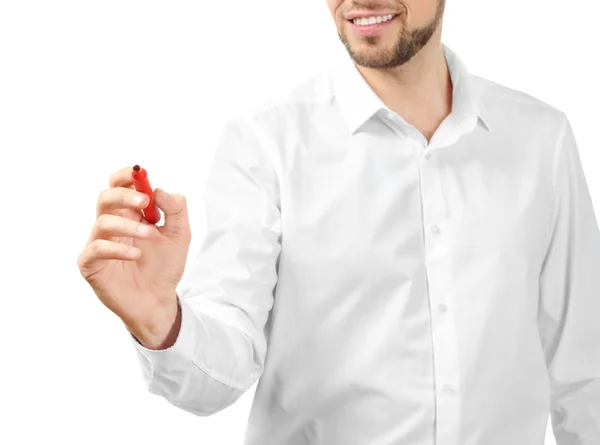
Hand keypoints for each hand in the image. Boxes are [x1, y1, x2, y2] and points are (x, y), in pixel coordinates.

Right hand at [77, 166, 191, 346]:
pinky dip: (116, 248)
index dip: (125, 176)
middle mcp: (111, 226)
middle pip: (105, 198)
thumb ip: (176, 210)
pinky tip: (136, 255)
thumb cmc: (165, 267)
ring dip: (128, 225)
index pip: (118, 186)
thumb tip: (160, 190)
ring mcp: (99, 244)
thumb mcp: (180, 235)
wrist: (158, 300)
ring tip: (150, 236)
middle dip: (124, 194)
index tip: (140, 173)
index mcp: (129, 214)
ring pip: (102, 222)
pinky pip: (94, 249)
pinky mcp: (91, 265)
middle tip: (145, 201)